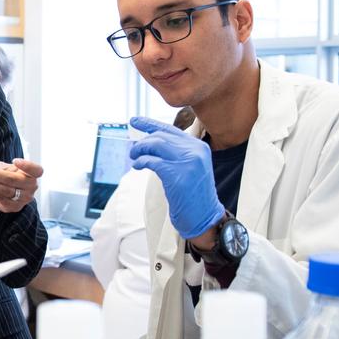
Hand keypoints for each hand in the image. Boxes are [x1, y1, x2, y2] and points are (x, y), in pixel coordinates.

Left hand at [0, 158, 42, 213]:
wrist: (13, 192)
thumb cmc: (11, 176)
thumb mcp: (8, 168)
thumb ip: (0, 167)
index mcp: (33, 174)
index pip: (36, 170)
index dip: (27, 166)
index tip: (15, 161)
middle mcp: (31, 187)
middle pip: (13, 180)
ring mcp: (24, 198)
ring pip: (6, 190)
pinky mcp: (15, 206)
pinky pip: (1, 198)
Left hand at [127, 116, 225, 239]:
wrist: (204, 217)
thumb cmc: (193, 195)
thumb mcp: (190, 168)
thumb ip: (176, 153)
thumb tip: (150, 141)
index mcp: (199, 147)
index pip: (171, 129)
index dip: (150, 124)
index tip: (134, 121)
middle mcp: (195, 151)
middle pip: (160, 136)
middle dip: (142, 142)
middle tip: (133, 151)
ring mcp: (188, 162)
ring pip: (155, 145)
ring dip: (140, 150)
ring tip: (134, 158)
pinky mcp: (177, 175)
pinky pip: (152, 161)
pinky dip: (141, 162)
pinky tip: (138, 166)